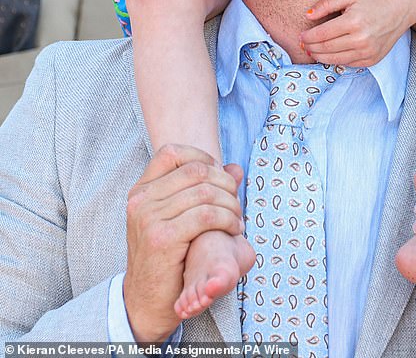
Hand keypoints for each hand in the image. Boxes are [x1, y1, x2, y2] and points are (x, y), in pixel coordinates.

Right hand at [123, 144, 244, 342]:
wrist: (146, 302)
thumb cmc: (166, 258)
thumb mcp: (176, 219)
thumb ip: (201, 190)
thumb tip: (235, 167)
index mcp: (140, 190)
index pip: (172, 152)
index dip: (202, 158)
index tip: (219, 177)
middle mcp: (140, 200)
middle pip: (195, 170)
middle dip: (225, 182)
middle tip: (235, 201)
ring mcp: (149, 218)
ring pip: (205, 192)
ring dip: (231, 203)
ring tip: (237, 220)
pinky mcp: (163, 238)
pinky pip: (207, 215)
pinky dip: (227, 219)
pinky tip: (233, 229)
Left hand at [299, 0, 409, 65]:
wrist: (396, 13)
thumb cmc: (370, 2)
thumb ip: (327, 3)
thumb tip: (308, 15)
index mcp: (353, 21)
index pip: (322, 34)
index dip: (308, 37)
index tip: (301, 36)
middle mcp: (360, 39)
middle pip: (326, 48)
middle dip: (311, 47)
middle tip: (303, 44)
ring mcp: (366, 52)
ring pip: (334, 59)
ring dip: (319, 57)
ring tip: (311, 51)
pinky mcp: (370, 60)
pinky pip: (346, 64)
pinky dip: (334, 61)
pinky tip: (327, 55)